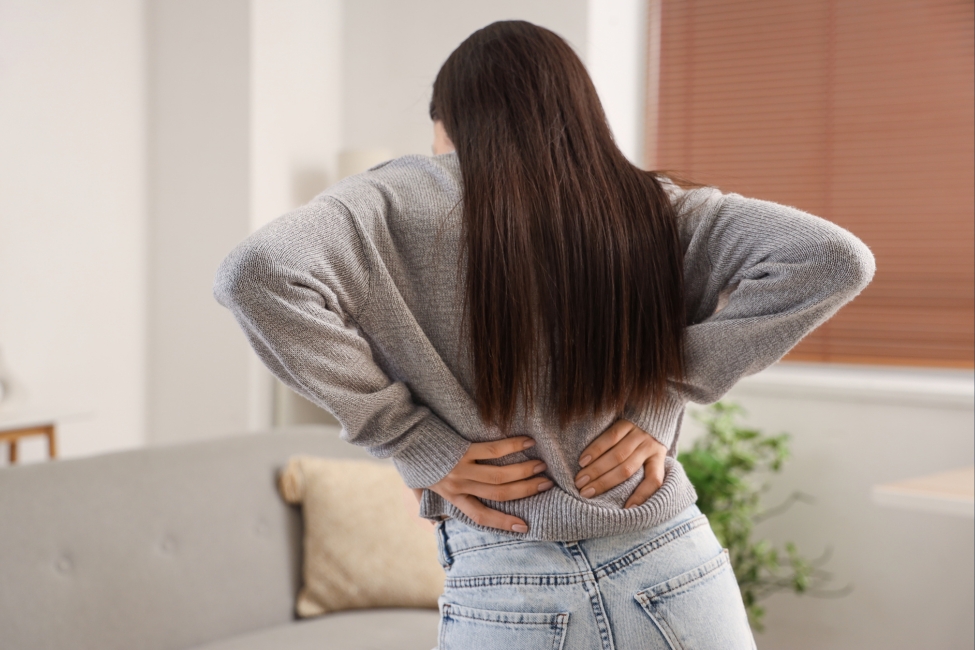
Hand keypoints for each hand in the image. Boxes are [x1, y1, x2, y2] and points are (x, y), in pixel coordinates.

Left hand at [421, 436, 551, 532]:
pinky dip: (513, 447)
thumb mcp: (418, 488)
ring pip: (499, 476)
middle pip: (499, 494)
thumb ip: (429, 504)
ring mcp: (462, 468)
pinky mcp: (463, 449)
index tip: (524, 527)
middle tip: (546, 485)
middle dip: (525, 491)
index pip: (481, 517)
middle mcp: (459, 486)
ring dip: (524, 472)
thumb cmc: (411, 462)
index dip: (503, 523)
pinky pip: (493, 451)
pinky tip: (527, 443)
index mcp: (451, 497)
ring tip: (541, 467)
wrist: (400, 437)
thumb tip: (435, 522)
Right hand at [574, 419, 666, 508]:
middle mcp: (650, 447)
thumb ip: (644, 471)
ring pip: (617, 455)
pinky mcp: (627, 422)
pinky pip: (611, 437)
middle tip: (584, 493)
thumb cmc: (648, 438)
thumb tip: (628, 502)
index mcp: (659, 458)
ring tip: (580, 480)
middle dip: (604, 483)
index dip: (642, 496)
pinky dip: (596, 449)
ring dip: (596, 469)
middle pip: (626, 470)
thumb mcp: (654, 454)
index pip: (654, 481)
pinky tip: (583, 460)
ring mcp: (639, 433)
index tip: (628, 510)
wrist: (654, 407)